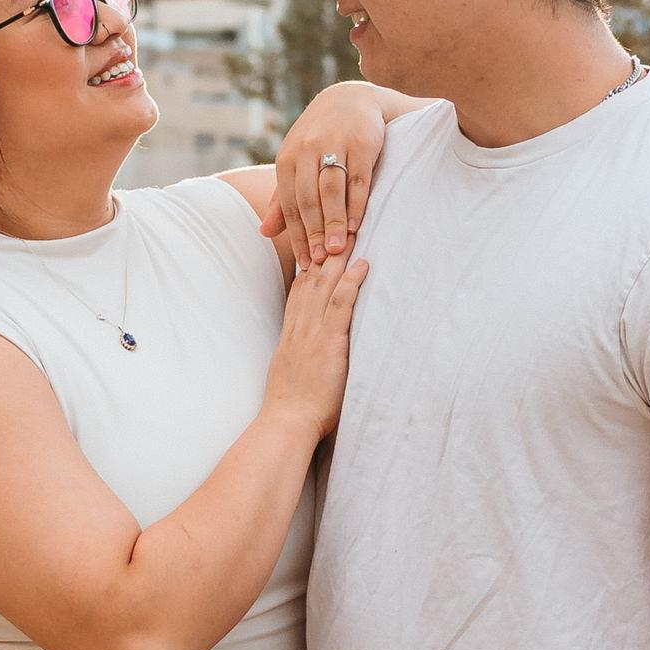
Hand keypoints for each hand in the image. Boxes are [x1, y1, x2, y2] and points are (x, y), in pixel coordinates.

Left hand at [262, 83, 385, 270]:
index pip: (290, 204)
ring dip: (334, 222)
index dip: (296, 236)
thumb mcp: (296, 162)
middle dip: (314, 233)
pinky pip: (357, 179)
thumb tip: (264, 233)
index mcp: (287, 158)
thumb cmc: (319, 138)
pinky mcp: (362, 143)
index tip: (305, 263)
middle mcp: (307, 150)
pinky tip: (356, 224)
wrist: (351, 100)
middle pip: (308, 200)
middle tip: (321, 262)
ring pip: (331, 190)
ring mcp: (335, 145)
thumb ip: (283, 199)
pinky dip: (356, 203)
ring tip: (338, 249)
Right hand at [262, 251, 369, 441]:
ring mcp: (312, 333)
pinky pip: (340, 305)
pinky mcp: (328, 342)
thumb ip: (299, 358)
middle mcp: (299, 328)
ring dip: (339, 257)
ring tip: (352, 233)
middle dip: (324, 251)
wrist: (287, 422)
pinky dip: (350, 283)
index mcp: (290, 335)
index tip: (317, 246)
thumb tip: (310, 356)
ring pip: (324, 284)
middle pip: (310, 279)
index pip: (297, 291)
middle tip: (336, 227)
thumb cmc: (291, 409)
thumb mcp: (289, 374)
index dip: (308, 266)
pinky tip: (361, 266)